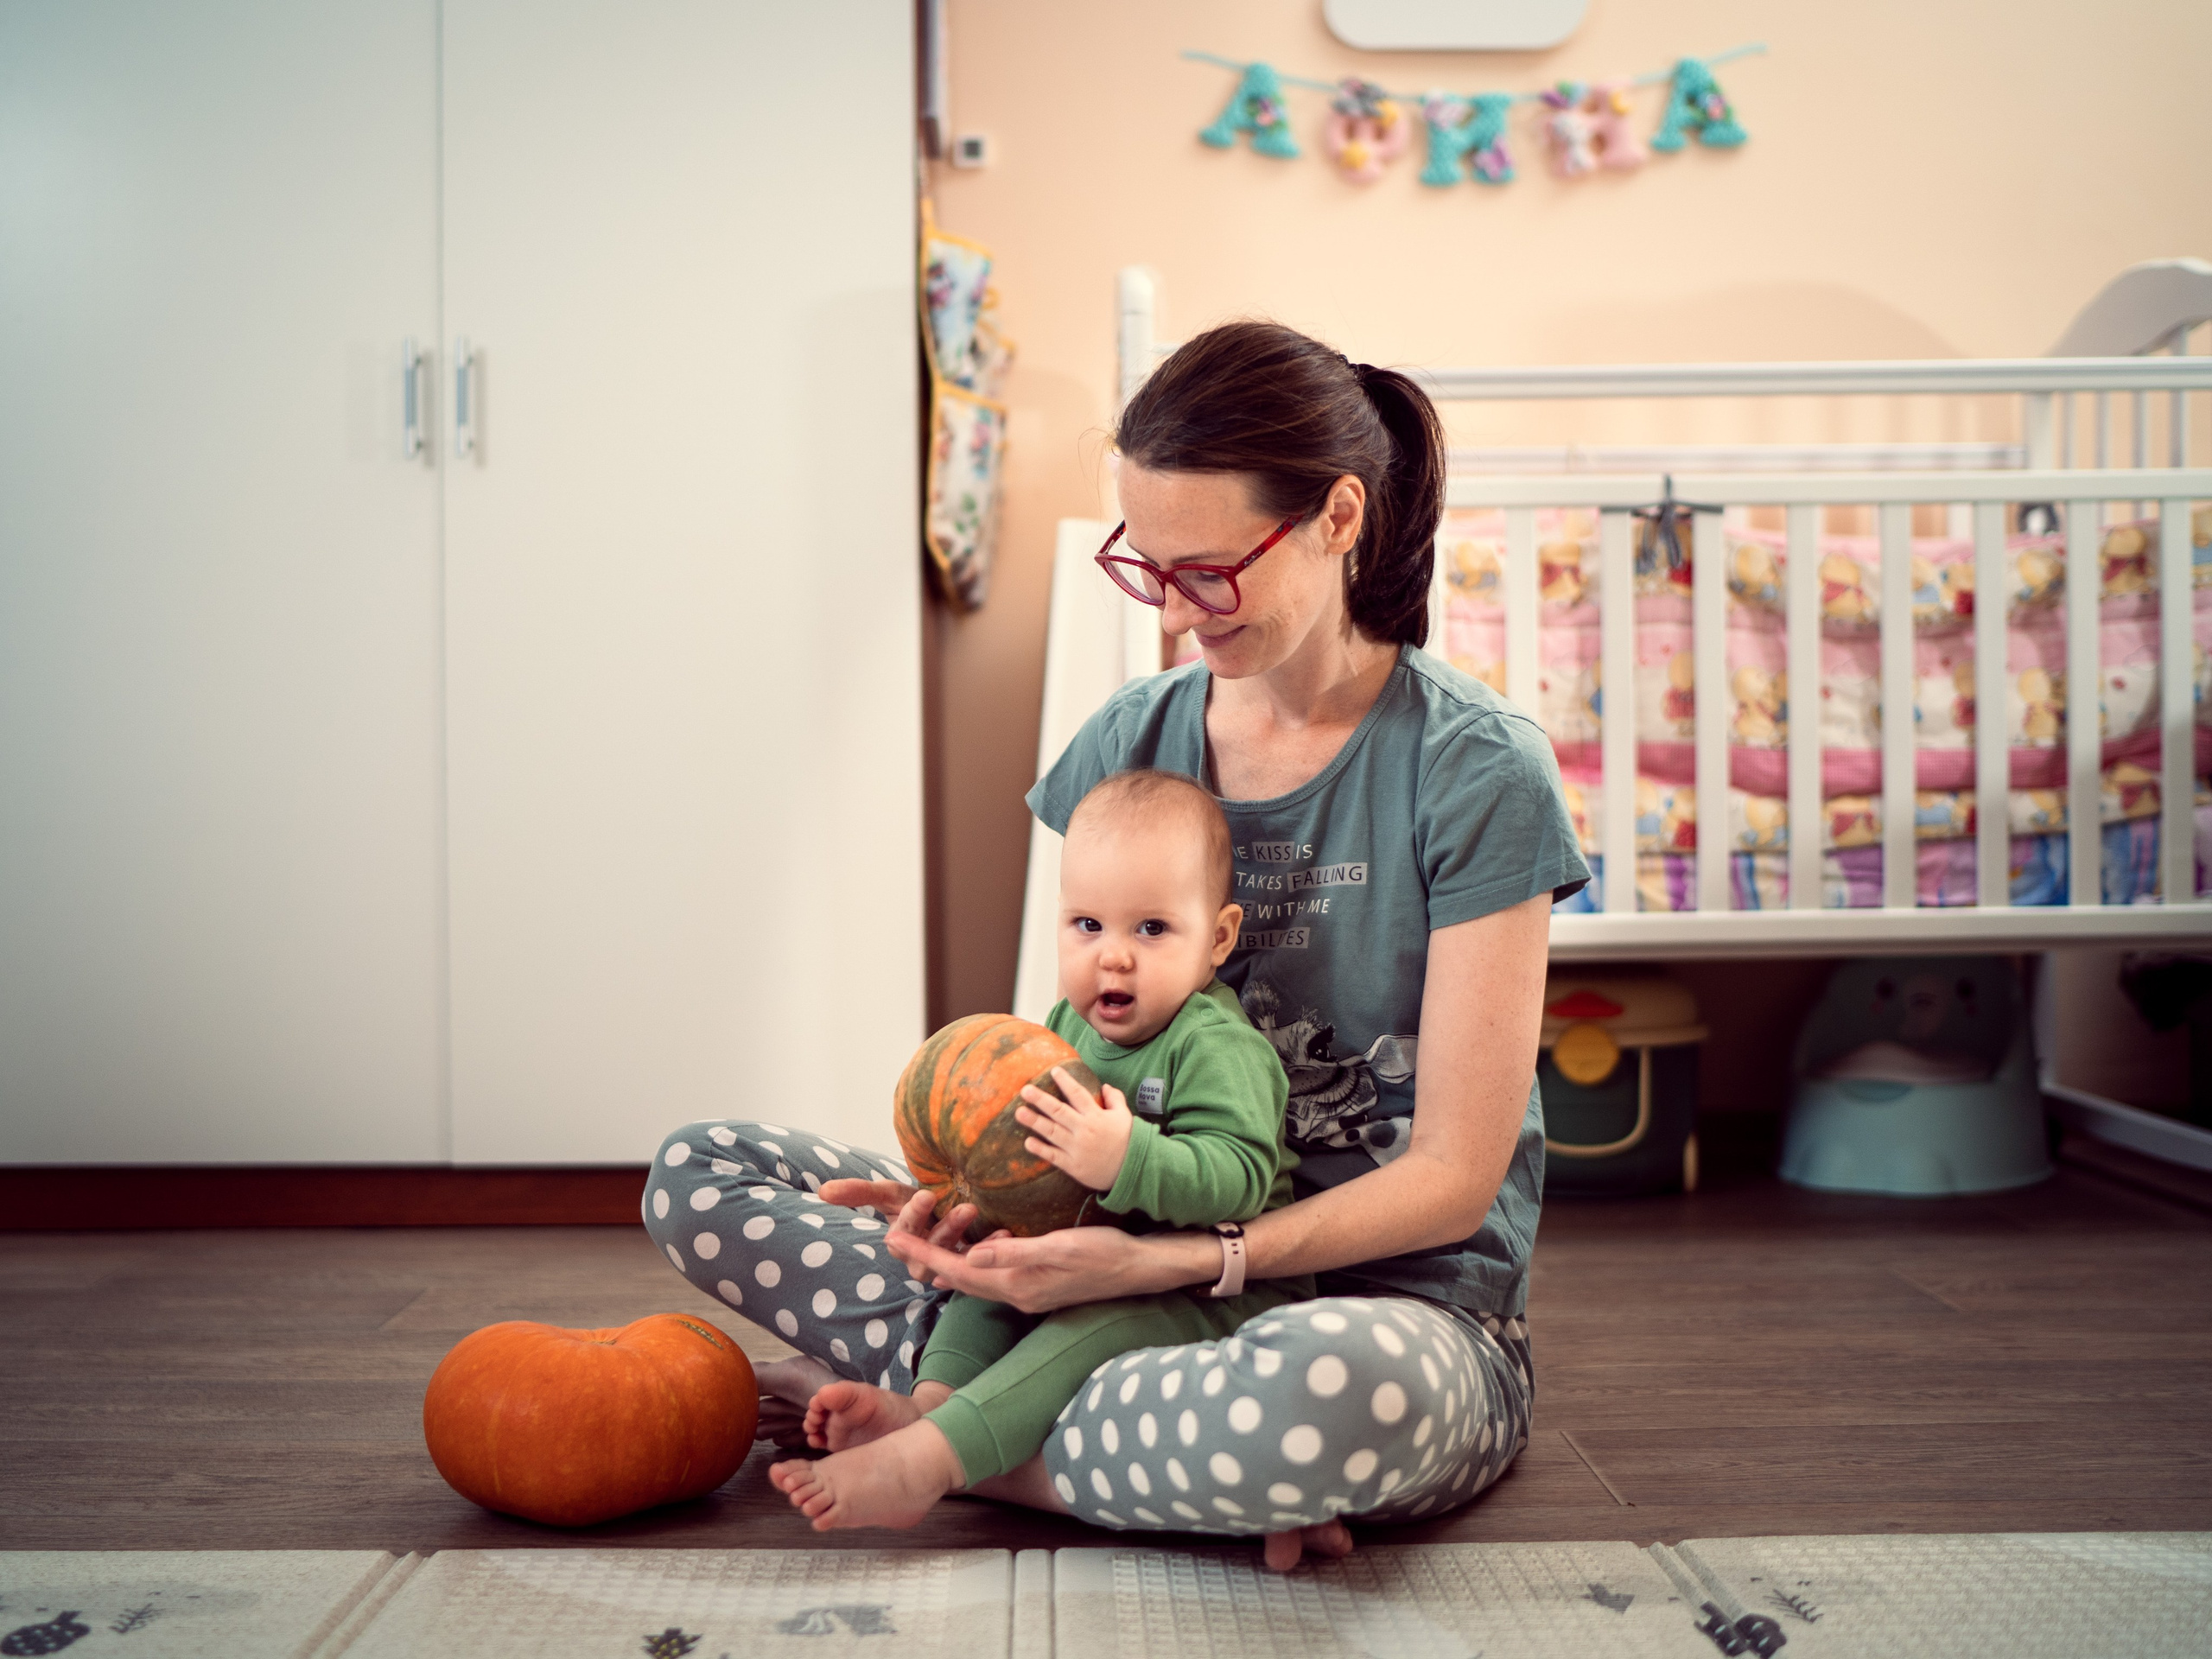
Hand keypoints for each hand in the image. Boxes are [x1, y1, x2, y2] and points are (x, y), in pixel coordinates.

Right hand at [821, 1181, 1009, 1290]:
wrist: (940, 1211)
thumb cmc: (914, 1203)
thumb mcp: (888, 1193)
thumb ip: (859, 1192)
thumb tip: (822, 1191)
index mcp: (901, 1243)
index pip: (906, 1231)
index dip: (915, 1215)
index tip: (926, 1194)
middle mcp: (922, 1259)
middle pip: (933, 1250)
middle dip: (947, 1231)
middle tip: (965, 1208)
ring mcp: (947, 1264)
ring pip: (956, 1257)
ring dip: (969, 1238)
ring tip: (981, 1214)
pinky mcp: (971, 1265)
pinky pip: (982, 1262)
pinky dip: (994, 1247)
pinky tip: (1006, 1232)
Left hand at [883, 1218, 1209, 1314]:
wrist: (1138, 1271)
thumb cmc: (1104, 1253)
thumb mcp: (1060, 1247)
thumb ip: (1015, 1252)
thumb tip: (970, 1254)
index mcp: (1017, 1284)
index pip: (957, 1270)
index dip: (923, 1254)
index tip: (891, 1239)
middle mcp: (1017, 1294)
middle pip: (959, 1278)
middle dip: (926, 1259)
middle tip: (894, 1241)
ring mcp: (1028, 1294)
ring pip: (975, 1280)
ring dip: (947, 1264)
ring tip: (922, 1246)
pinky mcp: (1038, 1288)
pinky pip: (994, 1278)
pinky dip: (974, 1265)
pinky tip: (973, 1251)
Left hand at [1016, 1067, 1133, 1191]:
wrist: (1134, 1170)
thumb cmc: (1128, 1141)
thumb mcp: (1125, 1116)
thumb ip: (1115, 1099)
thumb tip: (1104, 1086)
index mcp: (1096, 1116)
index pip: (1078, 1094)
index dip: (1065, 1081)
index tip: (1053, 1070)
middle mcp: (1084, 1130)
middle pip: (1059, 1111)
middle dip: (1041, 1100)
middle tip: (1025, 1090)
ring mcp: (1077, 1148)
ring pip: (1052, 1132)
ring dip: (1035, 1122)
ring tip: (1019, 1112)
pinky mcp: (1073, 1166)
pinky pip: (1054, 1156)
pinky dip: (1040, 1149)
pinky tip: (1027, 1142)